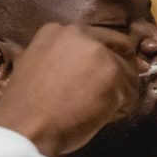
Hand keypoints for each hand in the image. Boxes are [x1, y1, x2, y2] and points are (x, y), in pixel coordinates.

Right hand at [0, 23, 145, 156]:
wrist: (26, 125)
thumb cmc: (27, 106)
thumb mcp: (39, 66)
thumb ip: (64, 59)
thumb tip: (89, 68)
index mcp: (58, 31)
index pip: (96, 38)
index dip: (105, 57)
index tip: (103, 74)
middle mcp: (81, 35)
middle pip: (119, 48)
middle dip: (122, 69)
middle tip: (118, 90)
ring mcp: (100, 53)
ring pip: (127, 73)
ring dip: (121, 94)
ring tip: (101, 111)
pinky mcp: (114, 74)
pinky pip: (130, 93)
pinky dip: (121, 108)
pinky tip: (102, 117)